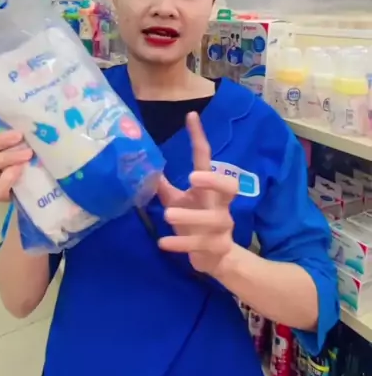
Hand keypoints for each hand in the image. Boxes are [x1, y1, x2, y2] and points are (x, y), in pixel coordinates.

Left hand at [158, 112, 236, 276]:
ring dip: (191, 216)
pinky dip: (181, 243)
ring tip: (168, 214)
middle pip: (230, 187)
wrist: (215, 258)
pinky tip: (163, 242)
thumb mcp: (178, 201)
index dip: (199, 137)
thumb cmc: (194, 222)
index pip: (206, 159)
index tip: (191, 116)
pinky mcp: (217, 247)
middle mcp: (220, 205)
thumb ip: (164, 185)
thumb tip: (144, 165)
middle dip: (214, 180)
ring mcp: (221, 227)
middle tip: (192, 176)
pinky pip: (201, 244)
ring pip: (213, 219)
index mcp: (210, 189)